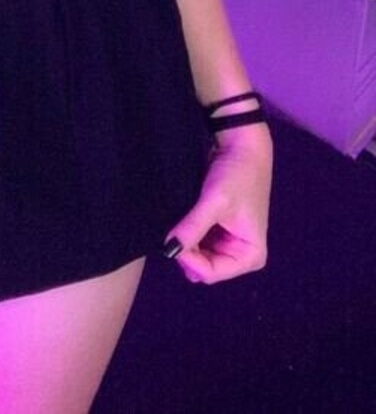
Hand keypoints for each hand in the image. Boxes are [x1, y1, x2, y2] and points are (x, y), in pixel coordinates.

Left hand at [164, 124, 271, 283]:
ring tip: (174, 223)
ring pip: (197, 254)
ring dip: (184, 241)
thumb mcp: (215, 202)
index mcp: (250, 256)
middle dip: (186, 251)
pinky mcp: (217, 229)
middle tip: (170, 231)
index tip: (170, 240)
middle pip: (203, 266)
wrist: (242, 147)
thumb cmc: (237, 176)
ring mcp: (228, 242)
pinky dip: (186, 233)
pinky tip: (177, 221)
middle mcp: (241, 254)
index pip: (211, 272)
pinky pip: (196, 241)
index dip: (189, 259)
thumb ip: (193, 227)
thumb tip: (169, 249)